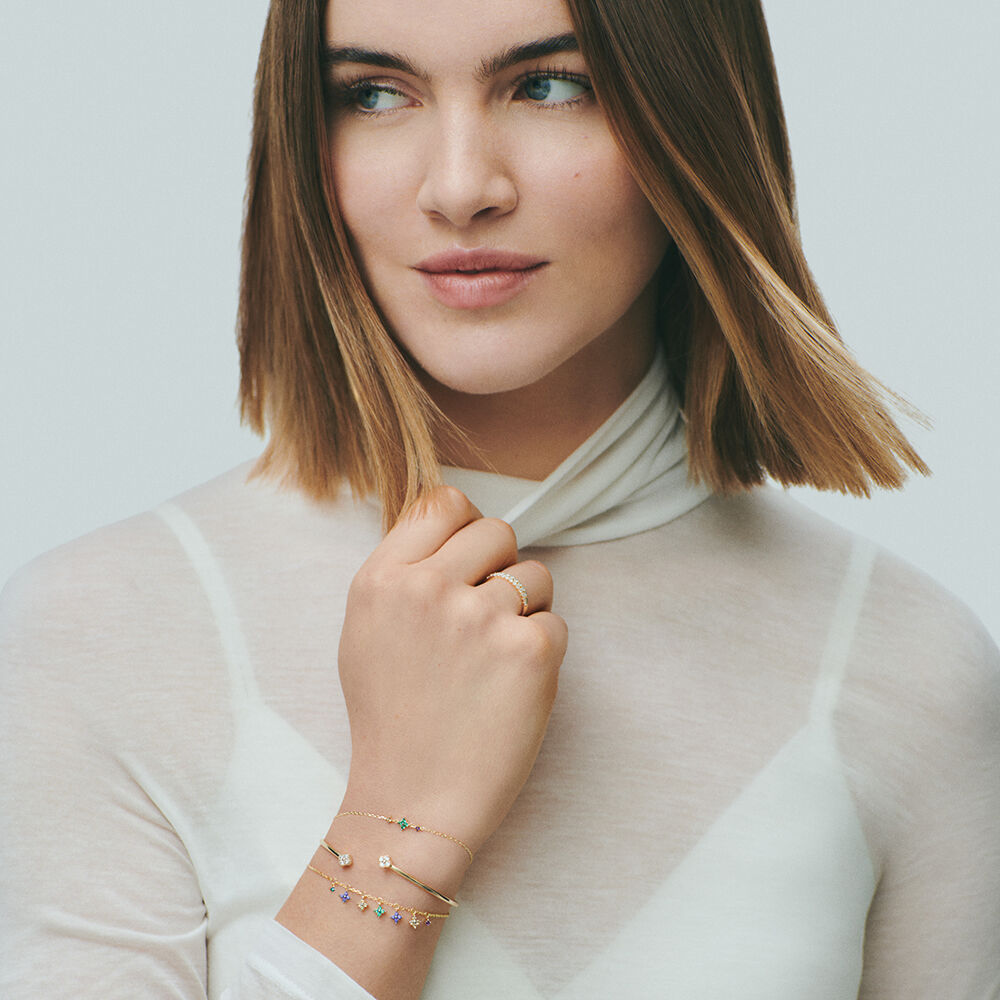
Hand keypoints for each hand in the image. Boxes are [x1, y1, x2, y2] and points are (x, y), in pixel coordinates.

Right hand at [337, 486, 567, 853]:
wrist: (412, 802)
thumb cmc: (392, 720)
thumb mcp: (366, 632)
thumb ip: (402, 573)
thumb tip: (453, 526)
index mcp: (381, 580)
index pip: (442, 502)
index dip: (465, 526)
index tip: (470, 559)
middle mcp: (427, 589)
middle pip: (497, 531)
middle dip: (500, 567)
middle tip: (485, 617)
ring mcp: (480, 618)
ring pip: (535, 574)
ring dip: (526, 611)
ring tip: (495, 661)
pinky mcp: (530, 651)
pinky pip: (557, 622)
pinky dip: (543, 652)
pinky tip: (512, 688)